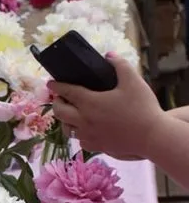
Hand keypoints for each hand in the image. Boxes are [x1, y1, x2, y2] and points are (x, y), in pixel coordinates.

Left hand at [50, 55, 165, 159]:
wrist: (152, 137)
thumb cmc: (143, 107)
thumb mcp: (133, 81)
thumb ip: (120, 65)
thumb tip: (109, 55)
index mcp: (90, 102)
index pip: (66, 92)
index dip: (57, 86)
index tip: (50, 83)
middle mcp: (84, 120)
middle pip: (60, 112)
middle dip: (56, 103)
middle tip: (60, 98)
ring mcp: (89, 135)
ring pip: (67, 128)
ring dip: (65, 120)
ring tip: (71, 114)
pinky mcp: (96, 147)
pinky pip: (80, 140)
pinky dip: (78, 133)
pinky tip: (85, 129)